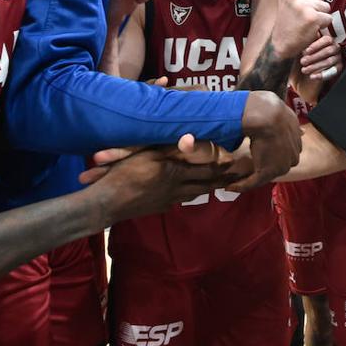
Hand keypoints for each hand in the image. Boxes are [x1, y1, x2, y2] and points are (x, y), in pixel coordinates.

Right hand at [84, 137, 245, 220]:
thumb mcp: (145, 154)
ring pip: (195, 194)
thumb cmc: (123, 174)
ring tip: (221, 184)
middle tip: (237, 175)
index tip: (237, 161)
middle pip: (206, 184)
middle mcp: (177, 188)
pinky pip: (181, 200)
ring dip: (209, 188)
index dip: (223, 166)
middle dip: (222, 179)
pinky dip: (190, 195)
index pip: (206, 170)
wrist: (107, 204)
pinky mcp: (160, 207)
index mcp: (175, 173)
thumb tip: (190, 138)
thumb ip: (168, 147)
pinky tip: (190, 193)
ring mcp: (169, 200)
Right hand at [230, 90, 301, 190]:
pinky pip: (253, 182)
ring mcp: (282, 165)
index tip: (260, 151)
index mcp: (297, 139)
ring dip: (252, 177)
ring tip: (235, 178)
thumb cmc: (267, 107)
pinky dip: (241, 185)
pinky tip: (230, 186)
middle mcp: (293, 154)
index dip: (274, 151)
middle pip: (280, 163)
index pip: (287, 149)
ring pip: (266, 173)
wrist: (264, 114)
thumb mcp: (283, 112)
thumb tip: (302, 131)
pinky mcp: (267, 172)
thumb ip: (290, 124)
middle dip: (266, 164)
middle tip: (248, 165)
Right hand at [270, 0, 332, 58]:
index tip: (299, 9)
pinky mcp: (313, 17)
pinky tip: (311, 28)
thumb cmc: (289, 23)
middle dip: (316, 7)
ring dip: (320, 15)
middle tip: (304, 17)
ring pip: (326, 6)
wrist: (281, 44)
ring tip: (307, 22)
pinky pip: (328, 18)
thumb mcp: (288, 1)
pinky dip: (323, 25)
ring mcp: (303, 6)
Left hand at [299, 33, 339, 79]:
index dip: (316, 45)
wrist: (307, 70)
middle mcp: (335, 48)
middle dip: (314, 57)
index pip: (326, 40)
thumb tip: (304, 40)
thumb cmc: (306, 56)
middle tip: (303, 61)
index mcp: (329, 40)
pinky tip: (312, 76)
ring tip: (304, 69)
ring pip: (329, 61)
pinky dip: (321, 75)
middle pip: (328, 51)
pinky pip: (332, 72)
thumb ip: (307, 42)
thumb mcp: (306, 48)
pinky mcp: (338, 68)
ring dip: (315, 66)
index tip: (306, 51)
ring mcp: (337, 58)